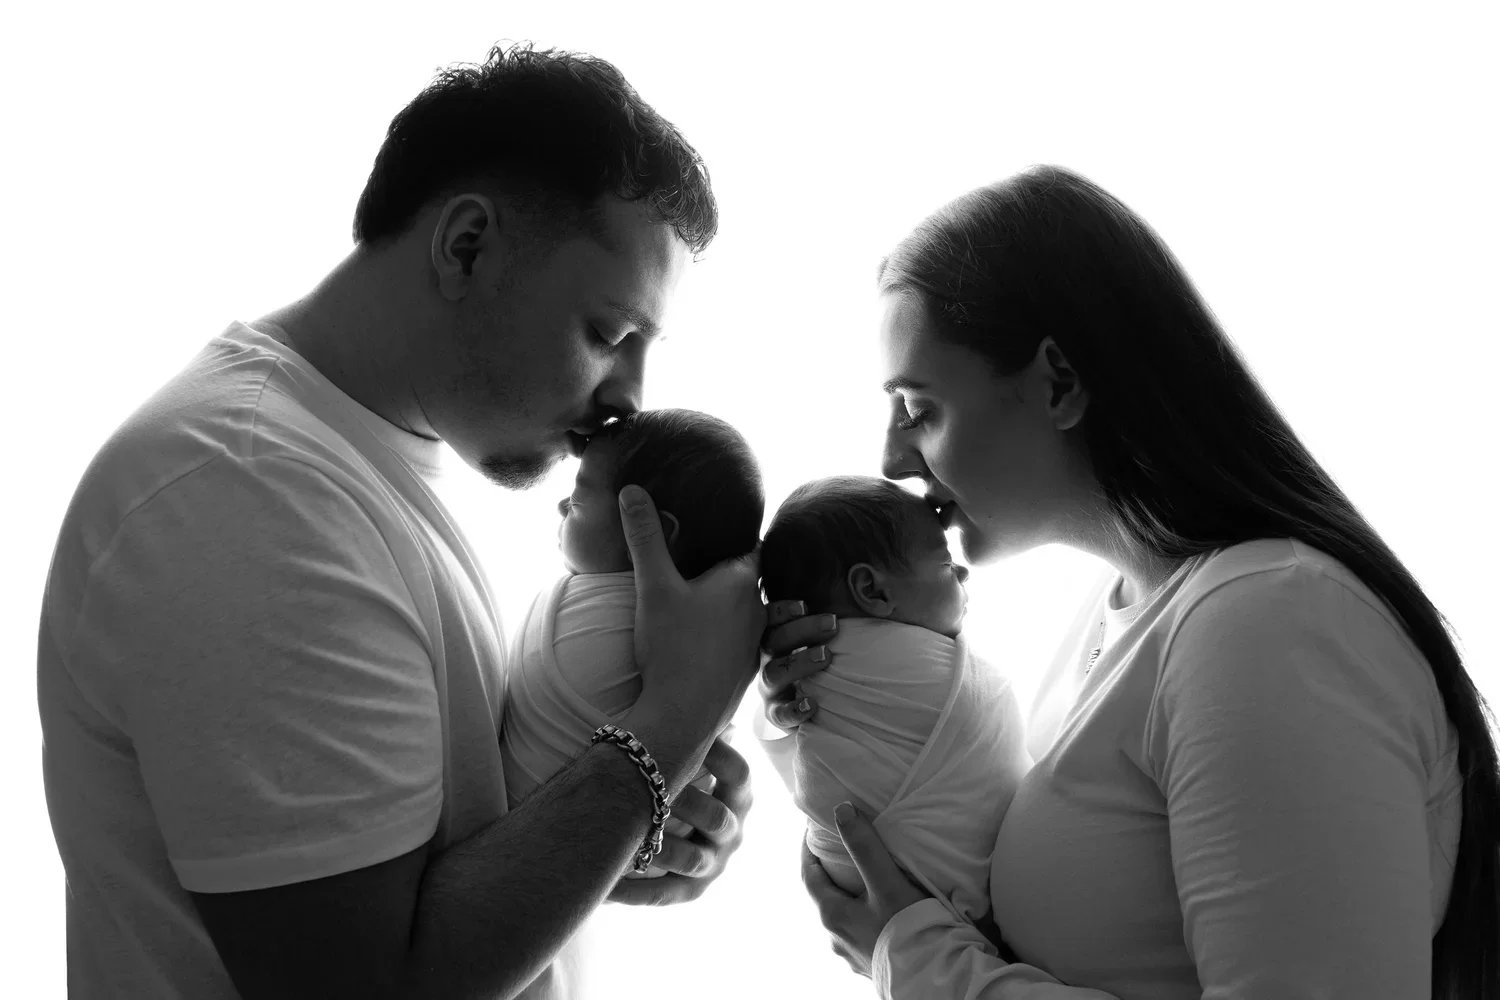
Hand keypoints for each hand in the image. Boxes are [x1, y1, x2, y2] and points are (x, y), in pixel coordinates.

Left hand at [608, 737, 752, 904]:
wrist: (673, 829)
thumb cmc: (676, 777)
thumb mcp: (695, 756)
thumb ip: (700, 732)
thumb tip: (704, 701)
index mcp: (739, 795)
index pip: (738, 773)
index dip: (715, 753)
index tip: (683, 738)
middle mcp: (734, 831)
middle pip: (715, 817)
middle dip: (680, 800)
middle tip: (644, 785)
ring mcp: (714, 864)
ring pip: (689, 858)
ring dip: (656, 846)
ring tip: (621, 834)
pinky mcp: (690, 890)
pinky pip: (661, 892)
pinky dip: (631, 889)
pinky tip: (603, 883)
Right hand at [618, 486, 763, 784]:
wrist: (681, 717)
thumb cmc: (672, 648)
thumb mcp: (653, 586)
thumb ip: (645, 536)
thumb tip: (631, 489)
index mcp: (742, 582)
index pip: (750, 544)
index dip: (734, 534)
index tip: (720, 524)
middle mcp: (758, 610)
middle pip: (748, 578)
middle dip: (728, 567)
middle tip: (703, 556)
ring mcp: (755, 643)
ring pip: (747, 611)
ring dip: (729, 604)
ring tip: (703, 597)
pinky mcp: (745, 670)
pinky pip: (740, 640)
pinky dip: (726, 632)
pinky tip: (702, 636)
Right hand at [759, 600, 838, 729]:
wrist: (804, 705)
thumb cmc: (816, 664)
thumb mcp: (816, 642)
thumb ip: (828, 625)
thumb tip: (865, 604)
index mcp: (775, 639)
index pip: (769, 619)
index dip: (782, 611)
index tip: (805, 606)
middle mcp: (768, 661)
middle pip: (773, 641)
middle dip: (802, 630)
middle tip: (832, 624)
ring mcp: (769, 688)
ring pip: (774, 673)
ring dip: (799, 663)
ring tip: (827, 656)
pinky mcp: (775, 713)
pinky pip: (779, 713)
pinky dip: (793, 709)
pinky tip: (812, 705)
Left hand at [802, 803, 930, 977]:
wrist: (935, 980)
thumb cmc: (909, 932)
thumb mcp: (887, 884)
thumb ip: (865, 848)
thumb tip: (842, 810)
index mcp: (833, 916)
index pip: (808, 876)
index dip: (807, 850)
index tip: (813, 830)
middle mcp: (837, 938)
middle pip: (825, 895)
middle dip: (830, 870)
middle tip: (841, 847)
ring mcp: (854, 953)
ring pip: (844, 915)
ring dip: (850, 894)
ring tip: (866, 876)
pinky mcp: (874, 963)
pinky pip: (863, 931)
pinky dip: (866, 913)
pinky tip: (885, 910)